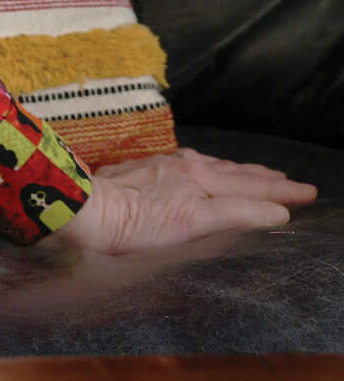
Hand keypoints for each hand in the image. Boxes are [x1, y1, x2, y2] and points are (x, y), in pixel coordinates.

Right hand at [42, 148, 317, 253]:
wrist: (85, 206)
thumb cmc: (96, 198)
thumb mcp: (125, 181)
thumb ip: (147, 180)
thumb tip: (152, 186)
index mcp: (168, 166)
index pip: (214, 168)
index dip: (240, 171)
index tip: (263, 173)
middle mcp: (185, 171)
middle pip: (236, 173)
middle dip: (265, 177)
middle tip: (291, 180)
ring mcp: (193, 191)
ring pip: (244, 185)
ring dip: (272, 186)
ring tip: (296, 190)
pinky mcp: (195, 215)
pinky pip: (238, 212)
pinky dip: (263, 211)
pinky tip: (283, 215)